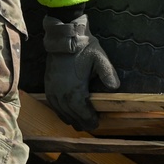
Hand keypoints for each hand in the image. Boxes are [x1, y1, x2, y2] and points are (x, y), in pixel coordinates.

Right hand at [42, 14, 119, 130]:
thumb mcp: (100, 58)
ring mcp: (53, 91)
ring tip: (79, 123)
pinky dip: (61, 112)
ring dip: (71, 119)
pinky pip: (53, 105)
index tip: (96, 124)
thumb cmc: (83, 48)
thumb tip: (115, 87)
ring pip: (61, 113)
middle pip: (72, 116)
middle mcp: (62, 94)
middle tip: (90, 126)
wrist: (63, 38)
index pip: (82, 112)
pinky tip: (66, 113)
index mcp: (75, 90)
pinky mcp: (48, 86)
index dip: (90, 120)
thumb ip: (108, 73)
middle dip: (81, 122)